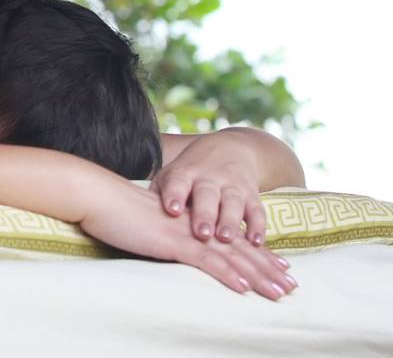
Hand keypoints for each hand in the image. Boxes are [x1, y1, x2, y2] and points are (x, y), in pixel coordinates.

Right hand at [79, 176, 296, 299]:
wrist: (98, 195)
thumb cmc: (115, 211)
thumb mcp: (146, 224)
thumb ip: (164, 233)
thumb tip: (170, 244)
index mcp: (191, 221)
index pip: (230, 239)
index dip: (256, 253)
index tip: (278, 265)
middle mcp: (195, 226)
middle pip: (239, 248)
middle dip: (268, 268)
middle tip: (292, 284)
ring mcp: (186, 233)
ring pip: (231, 256)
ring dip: (258, 276)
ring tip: (280, 291)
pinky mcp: (173, 242)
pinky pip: (206, 261)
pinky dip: (228, 274)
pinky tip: (244, 287)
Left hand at [152, 129, 267, 245]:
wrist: (231, 148)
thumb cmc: (191, 171)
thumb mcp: (172, 176)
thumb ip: (157, 195)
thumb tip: (134, 216)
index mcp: (185, 173)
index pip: (177, 181)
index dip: (174, 194)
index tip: (171, 209)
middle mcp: (209, 178)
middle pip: (207, 195)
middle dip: (204, 213)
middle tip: (200, 232)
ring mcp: (232, 186)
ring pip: (233, 203)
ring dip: (230, 221)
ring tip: (225, 238)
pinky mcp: (252, 195)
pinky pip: (257, 211)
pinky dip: (258, 227)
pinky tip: (257, 243)